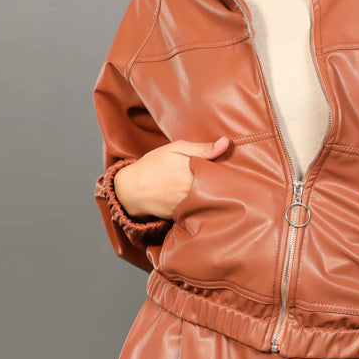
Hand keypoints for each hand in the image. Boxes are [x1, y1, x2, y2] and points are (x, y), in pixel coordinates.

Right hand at [114, 137, 229, 219]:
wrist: (129, 189)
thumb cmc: (152, 165)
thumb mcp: (175, 149)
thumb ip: (202, 148)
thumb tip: (226, 143)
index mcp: (192, 172)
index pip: (221, 173)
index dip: (227, 171)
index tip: (230, 168)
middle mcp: (191, 191)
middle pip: (217, 188)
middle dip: (223, 185)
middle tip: (227, 180)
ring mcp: (187, 205)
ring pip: (210, 201)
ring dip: (214, 197)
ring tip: (217, 190)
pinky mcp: (181, 216)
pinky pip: (198, 211)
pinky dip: (202, 206)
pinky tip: (203, 201)